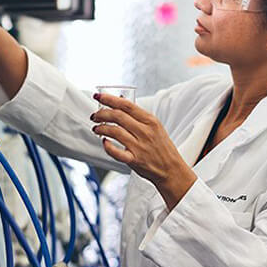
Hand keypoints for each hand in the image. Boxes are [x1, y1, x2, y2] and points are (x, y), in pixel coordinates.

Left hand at [91, 93, 196, 209]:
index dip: (109, 99)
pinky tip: (104, 142)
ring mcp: (140, 146)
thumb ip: (138, 115)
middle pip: (118, 116)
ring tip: (96, 128)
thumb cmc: (162, 147)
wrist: (172, 169)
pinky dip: (107, 146)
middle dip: (102, 114)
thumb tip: (120, 100)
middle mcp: (145, 132)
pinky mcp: (135, 160)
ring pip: (115, 132)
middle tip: (95, 115)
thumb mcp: (155, 127)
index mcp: (150, 121)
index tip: (98, 96)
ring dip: (101, 128)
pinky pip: (117, 152)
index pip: (126, 105)